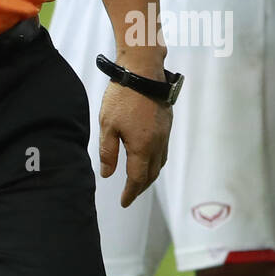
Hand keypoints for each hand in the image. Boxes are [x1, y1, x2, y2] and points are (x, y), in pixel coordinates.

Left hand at [98, 81, 171, 206]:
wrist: (144, 72)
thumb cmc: (123, 97)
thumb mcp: (108, 125)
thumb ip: (108, 152)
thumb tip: (107, 174)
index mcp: (142, 147)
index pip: (137, 178)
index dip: (130, 192)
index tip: (124, 202)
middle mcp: (157, 144)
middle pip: (152, 174)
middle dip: (141, 187)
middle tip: (131, 194)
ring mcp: (164, 134)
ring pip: (160, 163)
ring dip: (150, 175)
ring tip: (139, 180)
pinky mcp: (167, 124)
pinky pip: (163, 150)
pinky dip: (156, 161)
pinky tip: (148, 157)